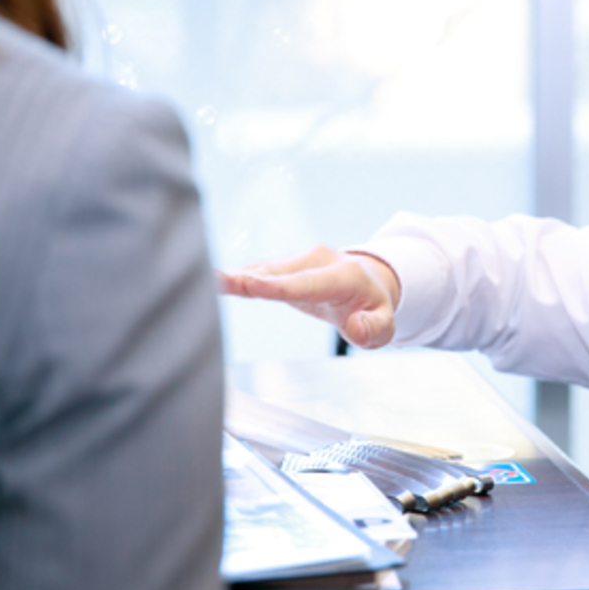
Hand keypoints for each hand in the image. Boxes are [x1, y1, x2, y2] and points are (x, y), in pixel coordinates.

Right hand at [217, 246, 401, 348]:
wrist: (368, 280)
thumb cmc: (374, 306)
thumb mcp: (384, 324)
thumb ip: (373, 328)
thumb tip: (355, 328)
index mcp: (342, 276)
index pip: (306, 284)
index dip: (277, 286)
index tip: (251, 285)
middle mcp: (316, 261)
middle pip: (277, 273)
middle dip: (246, 279)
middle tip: (213, 281)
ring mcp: (298, 260)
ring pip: (263, 269)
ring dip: (235, 277)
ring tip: (204, 280)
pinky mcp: (284, 266)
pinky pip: (258, 272)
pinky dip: (237, 278)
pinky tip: (213, 282)